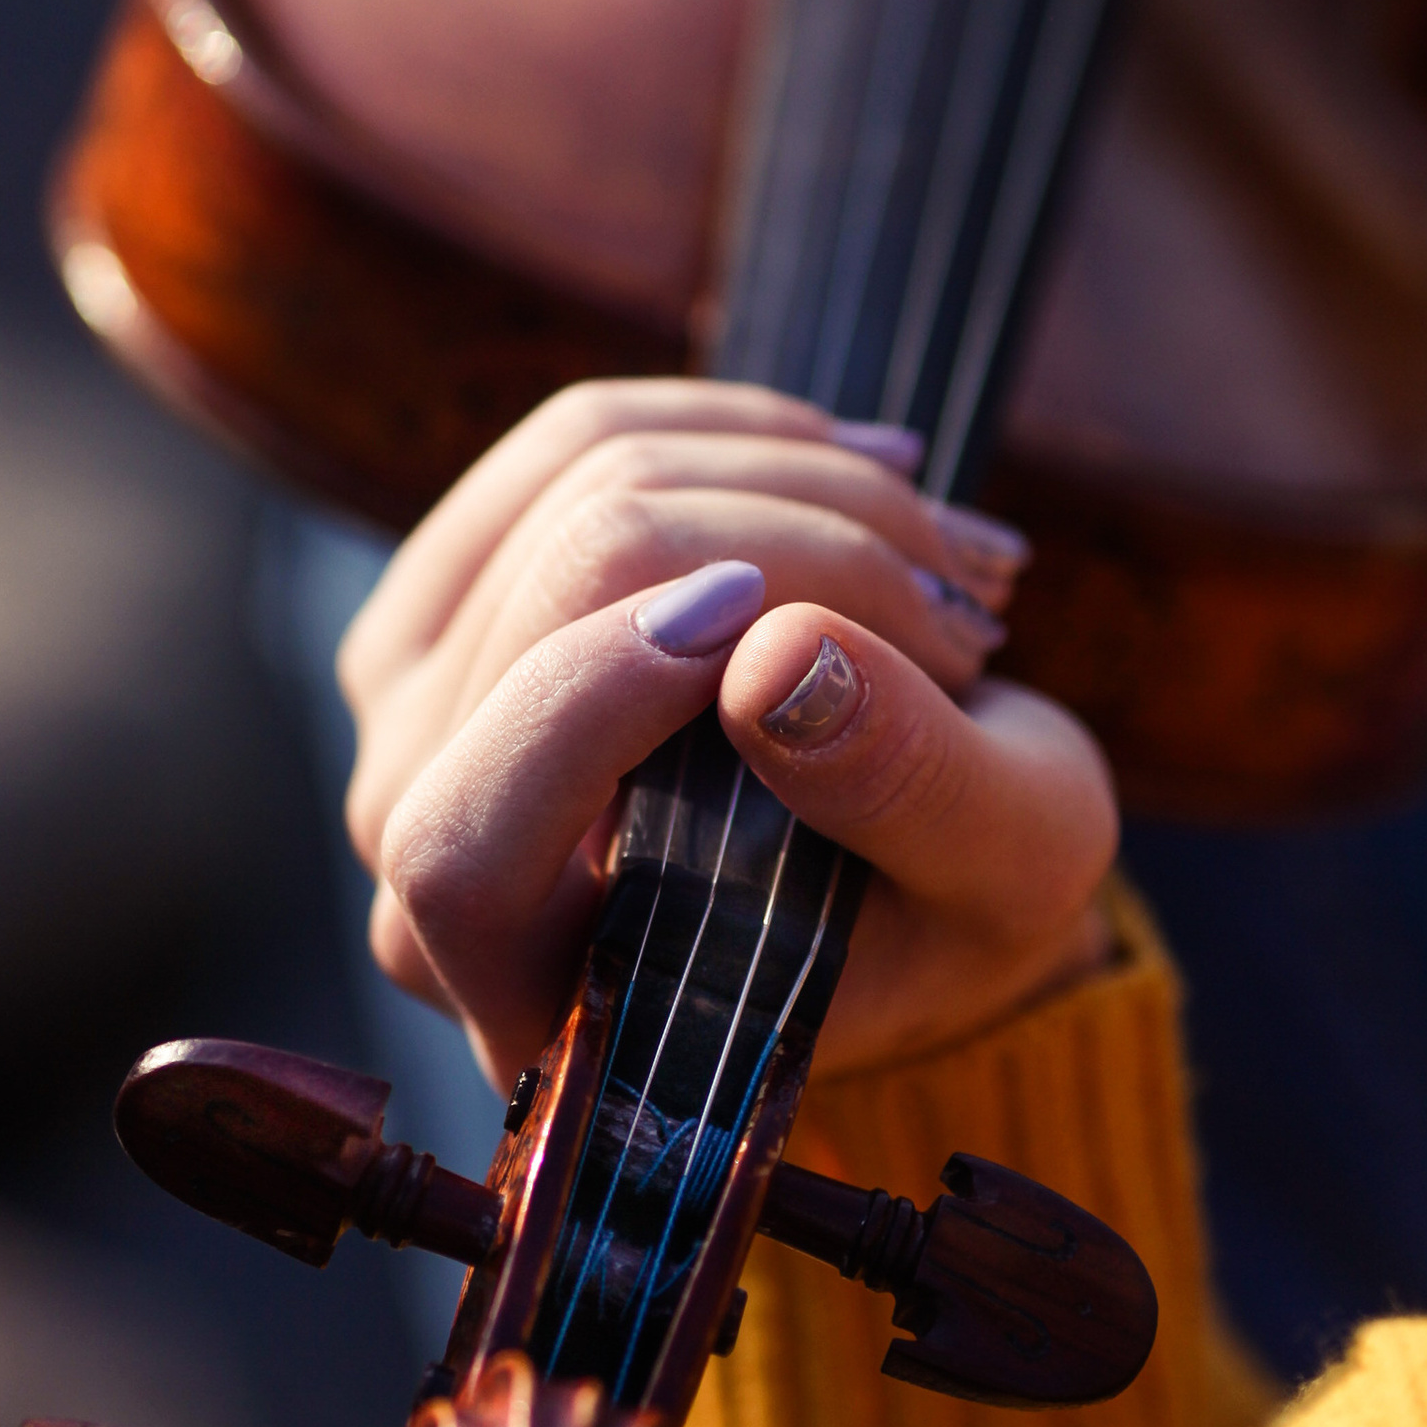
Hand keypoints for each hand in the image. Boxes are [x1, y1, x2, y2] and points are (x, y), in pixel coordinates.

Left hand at [337, 380, 1118, 1091]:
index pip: (461, 853)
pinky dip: (737, 432)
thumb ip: (909, 792)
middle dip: (791, 552)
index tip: (784, 621)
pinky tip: (862, 471)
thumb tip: (777, 653)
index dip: (598, 703)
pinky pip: (574, 438)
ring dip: (791, 482)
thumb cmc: (955, 898)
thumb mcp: (1008, 868)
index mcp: (526, 995)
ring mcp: (420, 701)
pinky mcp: (459, 580)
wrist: (914, 844)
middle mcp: (418, 853)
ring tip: (943, 552)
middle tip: (965, 606)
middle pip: (554, 604)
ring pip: (573, 491)